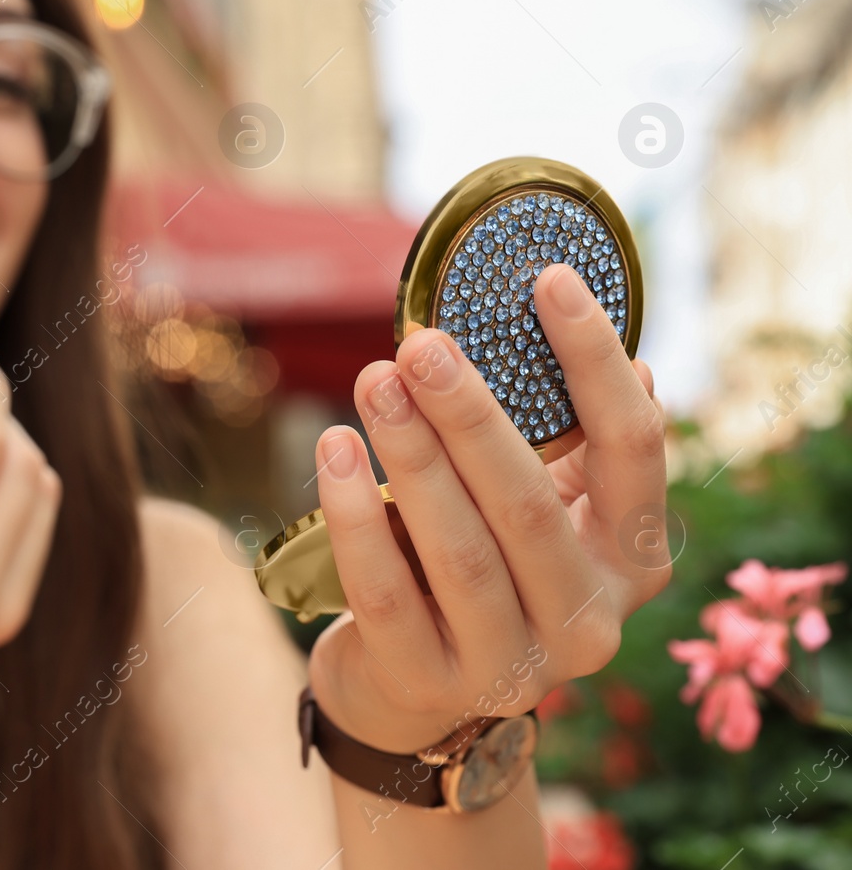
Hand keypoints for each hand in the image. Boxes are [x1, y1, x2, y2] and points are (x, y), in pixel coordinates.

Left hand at [307, 263, 668, 754]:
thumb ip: (567, 443)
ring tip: (374, 381)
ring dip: (411, 456)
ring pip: (459, 550)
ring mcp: (513, 666)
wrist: (412, 687)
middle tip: (421, 345)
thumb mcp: (537, 504)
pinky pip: (385, 591)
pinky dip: (356, 515)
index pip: (632, 450)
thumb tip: (627, 361)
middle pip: (531, 505)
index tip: (548, 280)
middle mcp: (590, 622)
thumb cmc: (484, 565)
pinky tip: (334, 448)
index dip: (593, 362)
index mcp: (632, 560)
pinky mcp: (429, 683)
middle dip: (470, 416)